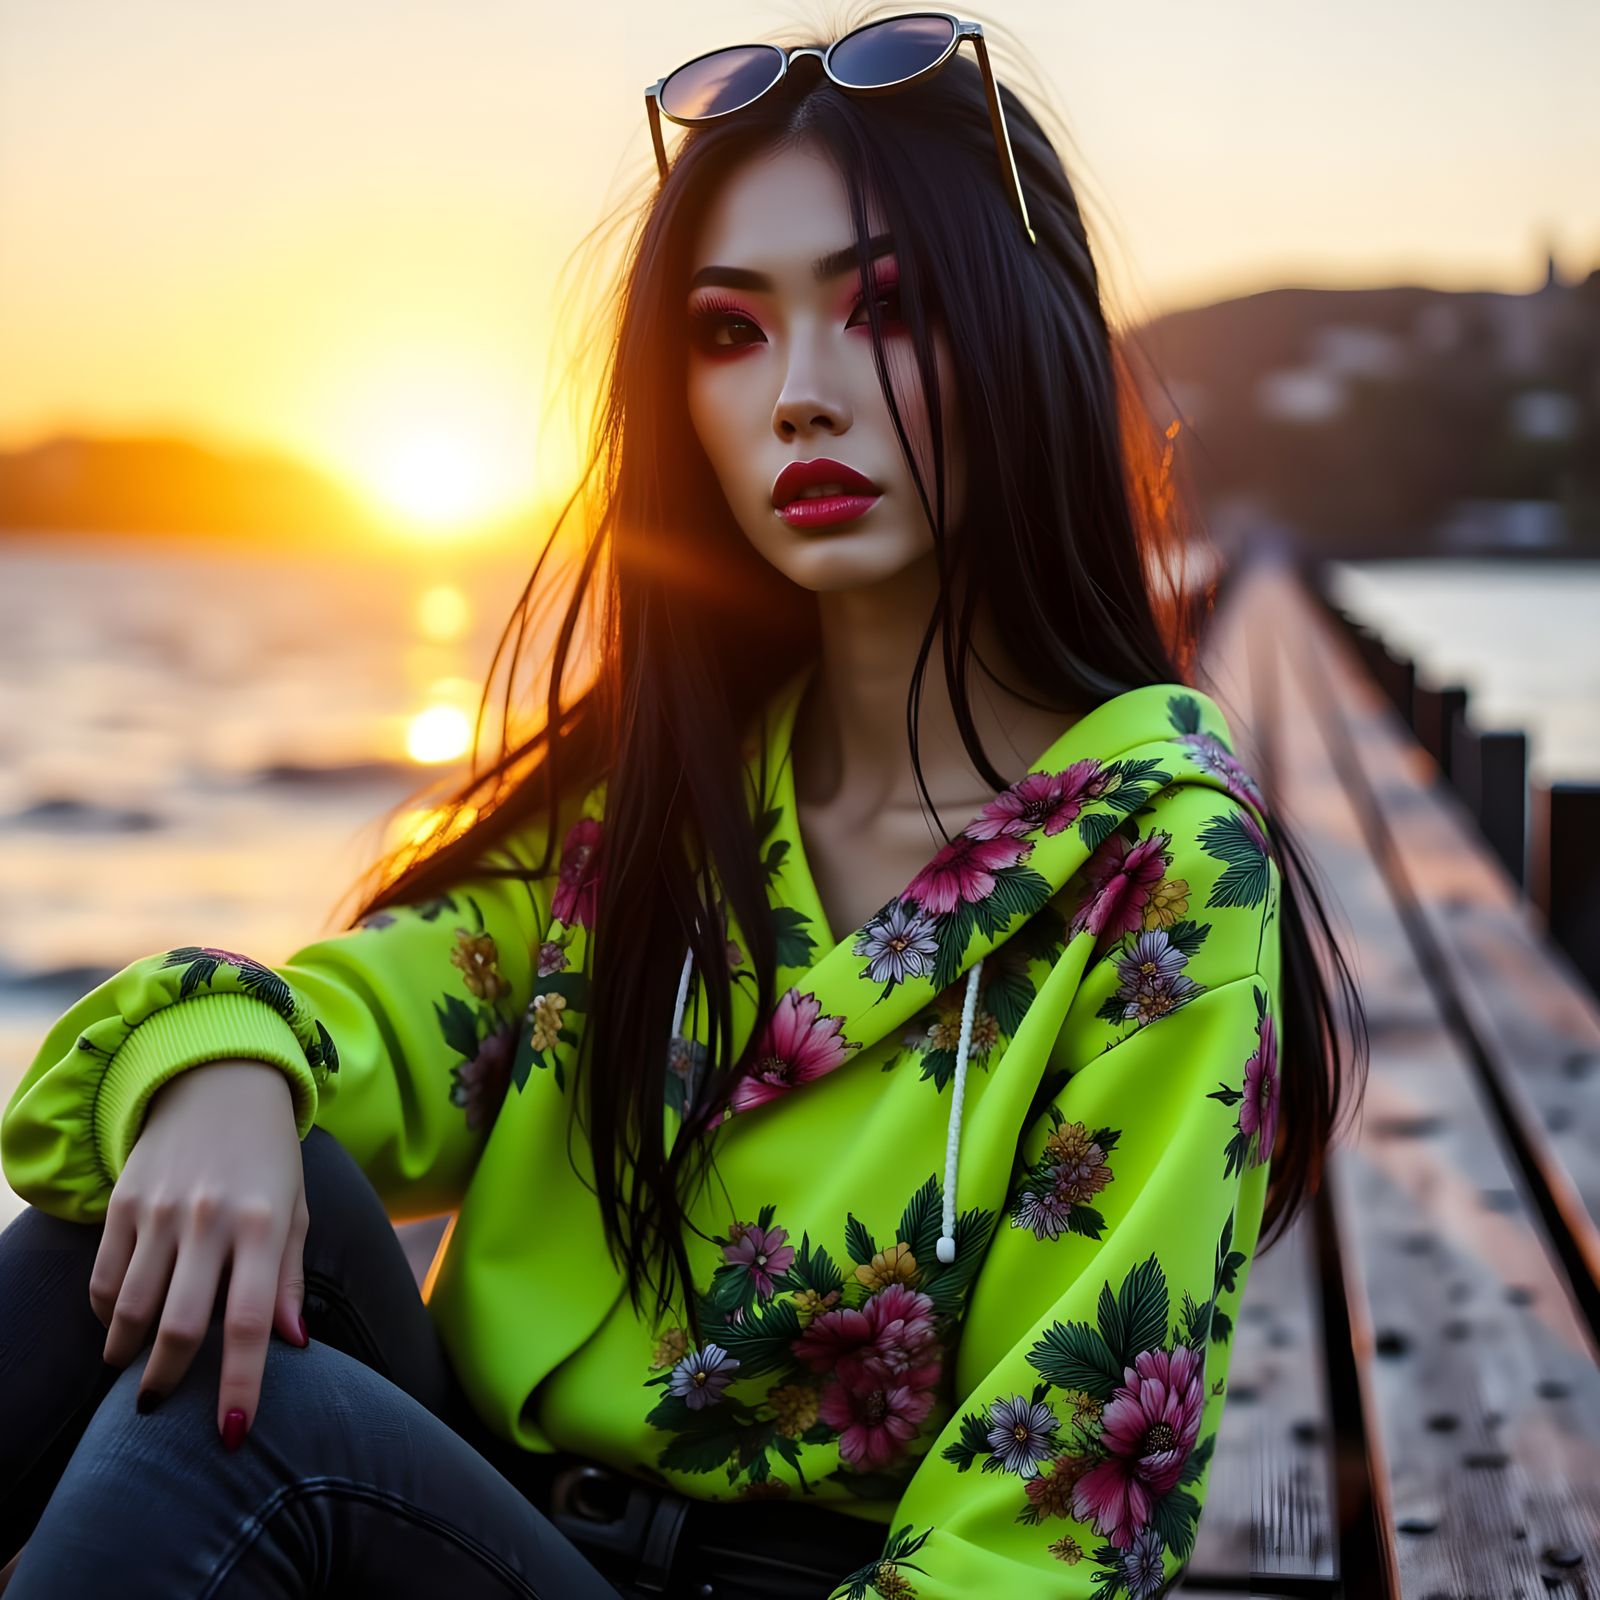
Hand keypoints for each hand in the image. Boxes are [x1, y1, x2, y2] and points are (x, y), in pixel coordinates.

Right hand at [90, 1059, 308, 1445]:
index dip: (240, 1383)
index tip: (232, 1432)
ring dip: (127, 1355)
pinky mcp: (121, 1204)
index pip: (250, 1322)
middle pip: (180, 1327)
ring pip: (130, 1311)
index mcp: (263, 1224)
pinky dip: (106, 1314)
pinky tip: (120, 1323)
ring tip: (136, 1370)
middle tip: (161, 1405)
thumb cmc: (269, 1156)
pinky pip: (103, 1280)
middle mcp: (209, 1220)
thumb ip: (287, 1278)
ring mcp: (159, 1212)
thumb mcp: (295, 1209)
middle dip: (167, 1383)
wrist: (218, 1082)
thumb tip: (293, 1344)